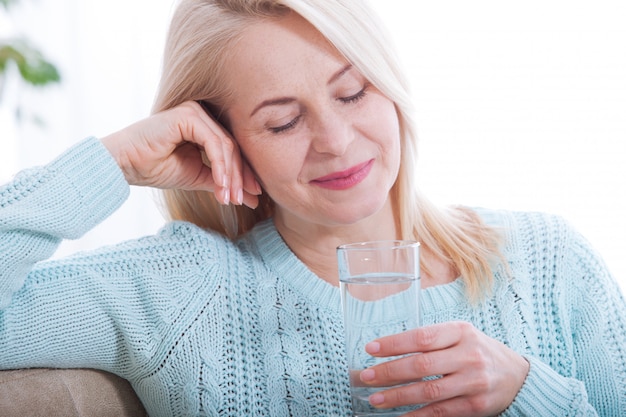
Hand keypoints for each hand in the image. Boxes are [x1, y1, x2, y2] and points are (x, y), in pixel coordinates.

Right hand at [101, 101, 260, 207]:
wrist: (125, 165)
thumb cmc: (155, 168)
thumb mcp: (197, 177)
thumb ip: (221, 182)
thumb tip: (252, 197)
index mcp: (205, 126)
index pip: (232, 150)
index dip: (244, 174)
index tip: (255, 196)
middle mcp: (202, 115)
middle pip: (233, 147)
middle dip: (241, 176)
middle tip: (247, 199)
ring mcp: (195, 111)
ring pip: (226, 146)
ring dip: (231, 175)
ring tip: (231, 197)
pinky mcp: (188, 114)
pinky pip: (213, 142)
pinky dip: (220, 165)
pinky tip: (221, 184)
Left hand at [359, 321, 528, 416]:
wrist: (518, 376)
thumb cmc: (478, 351)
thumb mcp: (460, 336)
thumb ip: (432, 340)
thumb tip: (388, 350)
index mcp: (461, 331)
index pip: (422, 337)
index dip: (393, 344)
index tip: (371, 349)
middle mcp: (469, 355)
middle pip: (422, 365)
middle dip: (389, 372)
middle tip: (366, 377)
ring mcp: (474, 381)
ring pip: (429, 391)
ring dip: (398, 397)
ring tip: (376, 399)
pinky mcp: (477, 405)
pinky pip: (441, 412)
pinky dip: (417, 416)